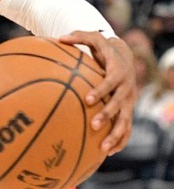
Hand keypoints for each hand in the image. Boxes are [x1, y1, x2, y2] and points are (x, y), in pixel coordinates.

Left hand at [59, 31, 136, 154]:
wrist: (124, 56)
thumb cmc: (103, 48)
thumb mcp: (93, 38)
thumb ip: (78, 36)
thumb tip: (60, 38)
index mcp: (118, 71)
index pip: (111, 82)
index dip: (101, 90)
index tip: (88, 99)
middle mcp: (126, 87)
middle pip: (119, 104)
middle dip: (108, 115)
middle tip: (94, 125)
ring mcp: (128, 101)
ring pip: (126, 120)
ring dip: (116, 135)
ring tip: (104, 149)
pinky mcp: (127, 109)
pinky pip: (126, 127)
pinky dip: (121, 140)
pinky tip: (109, 152)